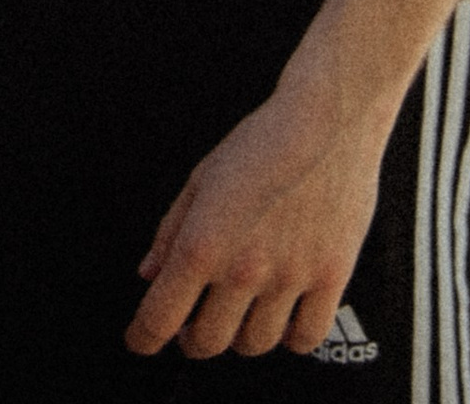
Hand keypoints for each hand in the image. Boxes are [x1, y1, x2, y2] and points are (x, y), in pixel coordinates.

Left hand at [126, 88, 391, 359]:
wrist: (324, 125)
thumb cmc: (259, 144)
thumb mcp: (200, 180)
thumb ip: (171, 231)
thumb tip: (149, 275)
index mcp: (203, 242)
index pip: (162, 314)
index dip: (144, 337)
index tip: (139, 342)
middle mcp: (244, 268)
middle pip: (209, 341)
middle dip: (190, 340)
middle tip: (189, 327)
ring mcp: (290, 278)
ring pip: (255, 343)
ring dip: (238, 337)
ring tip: (234, 313)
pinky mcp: (331, 280)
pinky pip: (305, 338)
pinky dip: (288, 338)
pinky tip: (279, 317)